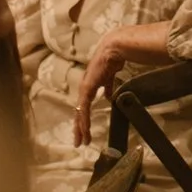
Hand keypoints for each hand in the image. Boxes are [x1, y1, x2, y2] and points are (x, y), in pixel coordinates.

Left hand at [73, 26, 135, 146]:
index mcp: (89, 85)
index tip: (85, 130)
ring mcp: (85, 89)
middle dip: (79, 128)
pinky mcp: (87, 89)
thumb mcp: (110, 77)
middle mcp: (84, 88)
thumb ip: (107, 86)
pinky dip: (85, 119)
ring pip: (80, 113)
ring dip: (81, 128)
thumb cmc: (113, 59)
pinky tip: (85, 129)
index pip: (84, 106)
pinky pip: (85, 108)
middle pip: (79, 112)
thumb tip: (108, 96)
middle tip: (79, 142)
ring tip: (82, 140)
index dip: (84, 119)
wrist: (113, 49)